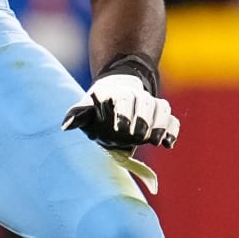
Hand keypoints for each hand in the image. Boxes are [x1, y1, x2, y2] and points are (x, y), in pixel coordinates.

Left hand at [61, 74, 179, 148]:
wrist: (115, 96)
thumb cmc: (97, 107)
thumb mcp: (86, 109)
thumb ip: (78, 116)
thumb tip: (66, 126)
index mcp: (117, 93)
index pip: (124, 98)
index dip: (124, 112)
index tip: (120, 129)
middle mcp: (137, 96)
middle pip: (146, 102)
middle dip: (144, 119)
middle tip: (138, 136)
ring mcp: (150, 105)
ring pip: (162, 108)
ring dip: (161, 124)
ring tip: (156, 142)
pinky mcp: (160, 117)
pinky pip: (172, 120)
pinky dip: (172, 130)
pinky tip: (168, 144)